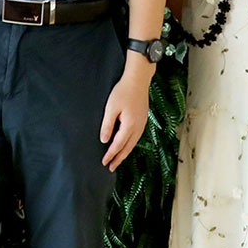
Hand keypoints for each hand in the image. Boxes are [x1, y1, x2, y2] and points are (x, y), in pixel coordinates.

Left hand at [98, 55, 154, 169]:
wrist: (138, 80)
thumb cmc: (123, 91)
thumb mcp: (111, 108)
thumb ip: (107, 125)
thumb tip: (104, 140)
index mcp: (130, 125)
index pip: (118, 145)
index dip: (110, 155)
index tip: (104, 163)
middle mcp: (138, 127)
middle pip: (127, 148)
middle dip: (119, 158)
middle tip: (111, 167)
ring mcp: (142, 124)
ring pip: (133, 143)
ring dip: (125, 153)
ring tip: (118, 159)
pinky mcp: (143, 119)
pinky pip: (136, 137)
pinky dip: (130, 144)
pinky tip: (127, 145)